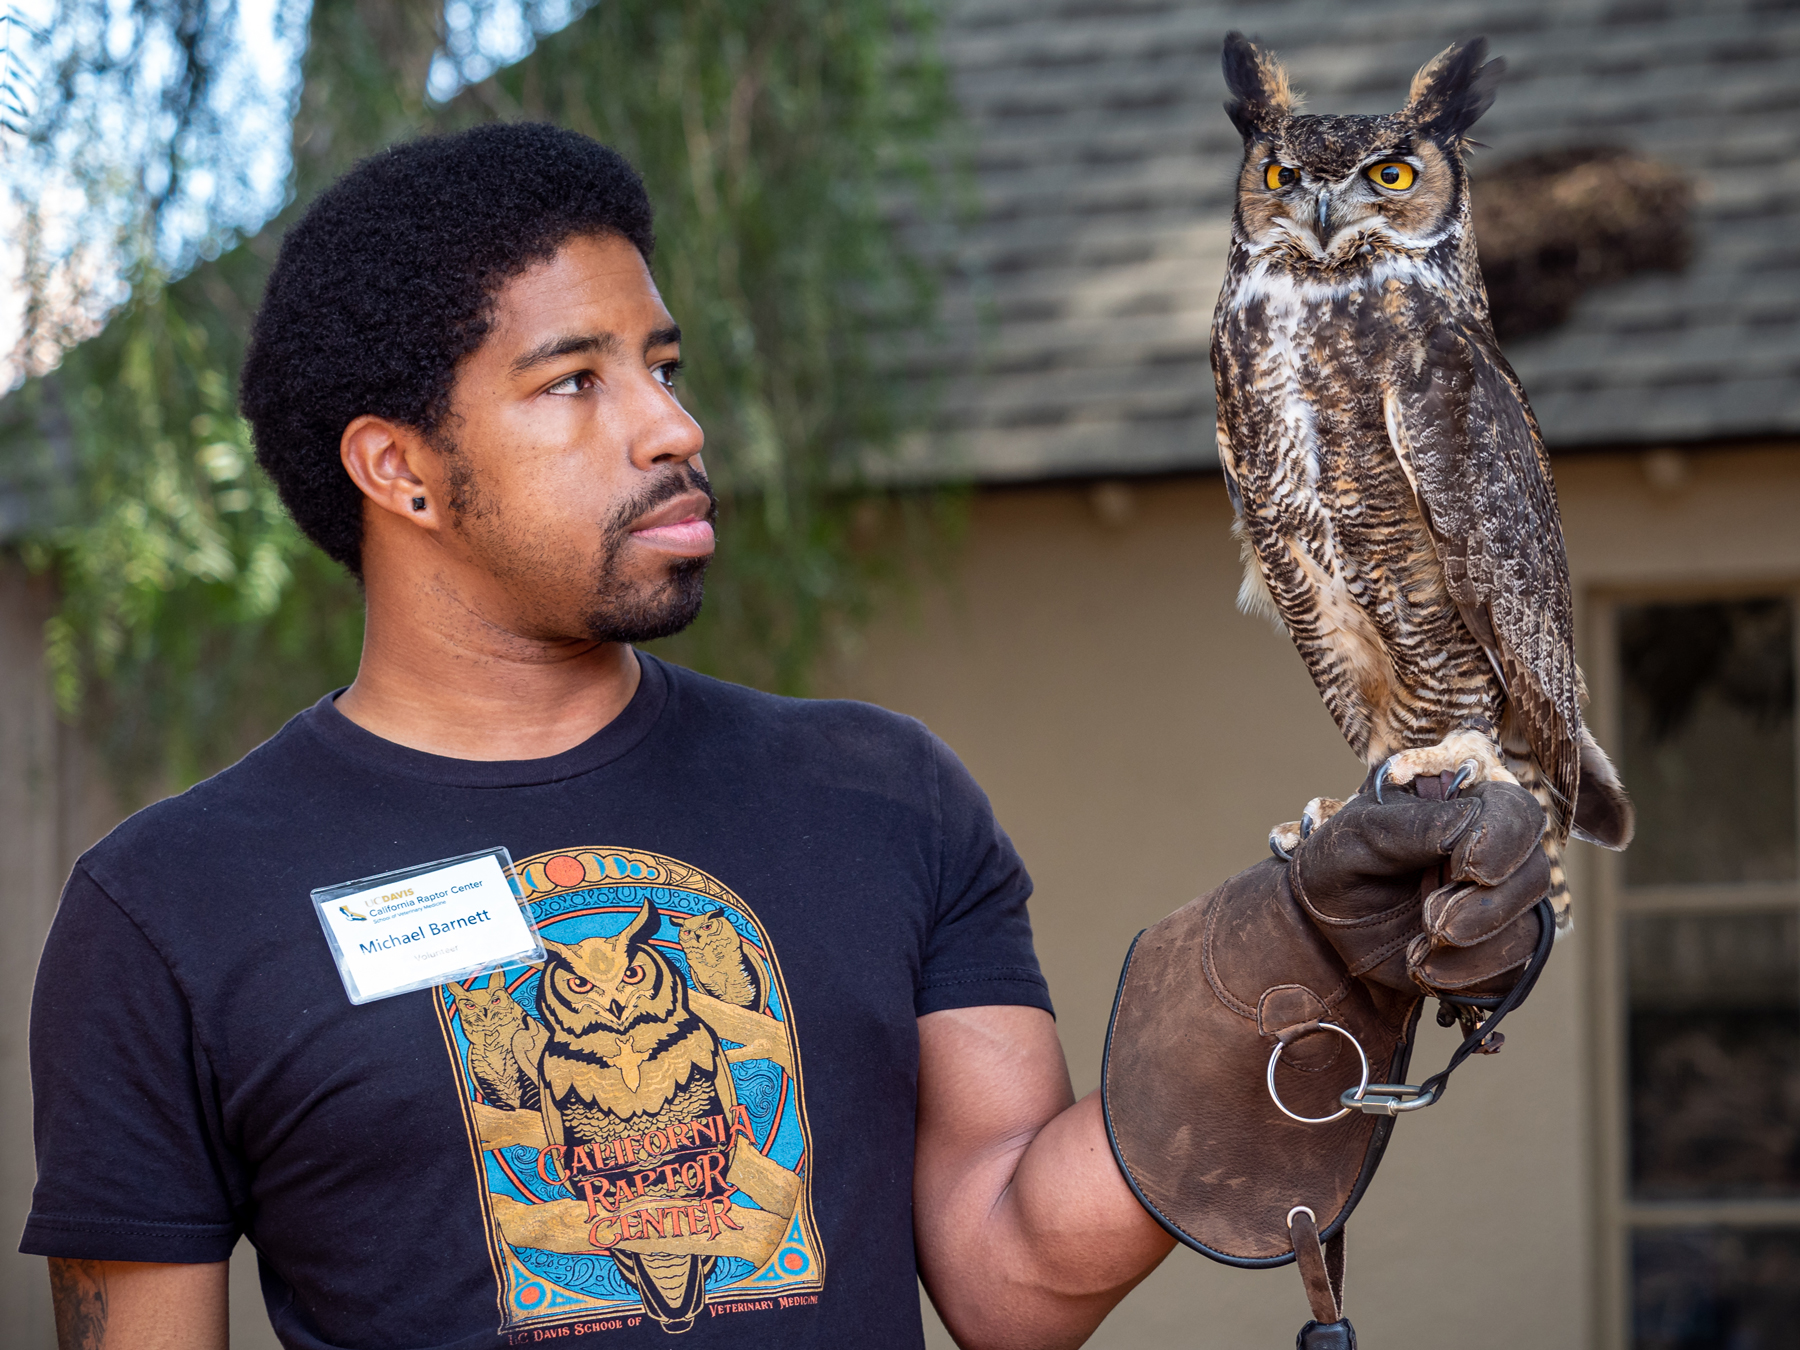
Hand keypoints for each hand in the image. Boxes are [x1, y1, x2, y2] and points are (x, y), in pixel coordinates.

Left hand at [1290, 780, 1550, 1007]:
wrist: (1322, 925)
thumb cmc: (1343, 861)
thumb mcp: (1362, 832)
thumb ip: (1418, 825)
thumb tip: (1472, 825)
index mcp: (1468, 805)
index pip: (1517, 812)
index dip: (1502, 841)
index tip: (1462, 868)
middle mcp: (1496, 855)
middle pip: (1534, 875)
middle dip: (1485, 908)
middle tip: (1431, 922)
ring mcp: (1499, 906)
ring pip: (1529, 931)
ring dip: (1474, 951)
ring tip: (1416, 954)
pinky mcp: (1492, 954)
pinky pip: (1510, 975)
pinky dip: (1468, 980)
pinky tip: (1423, 970)